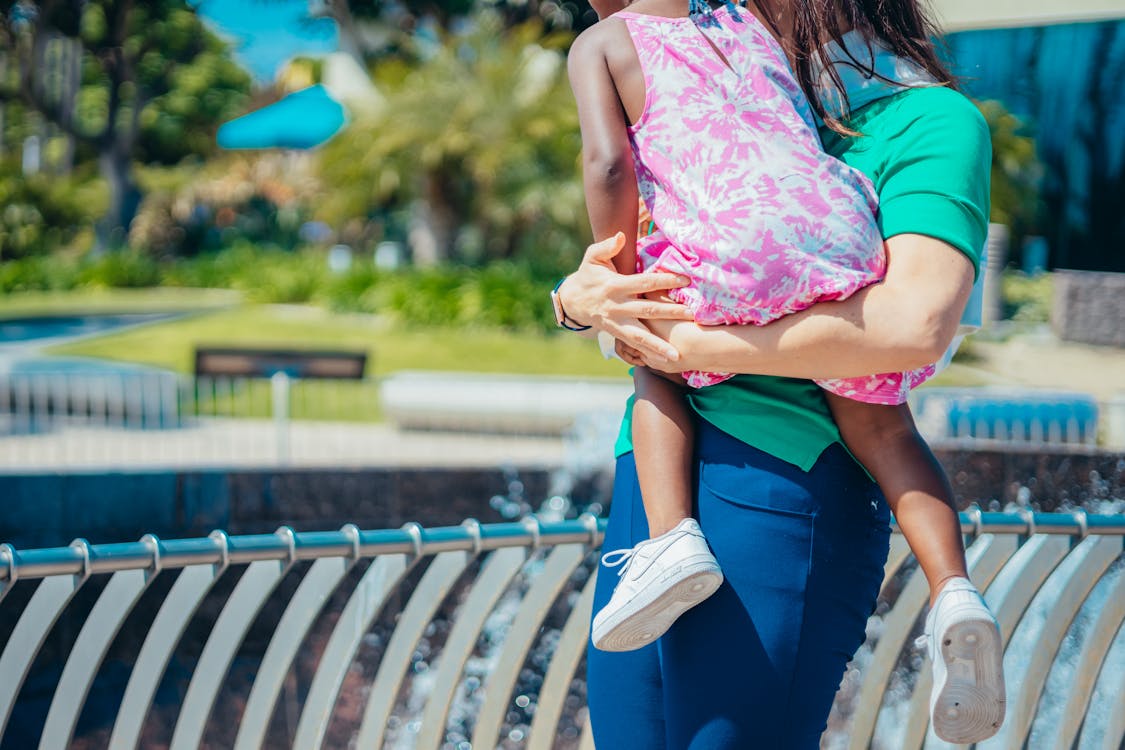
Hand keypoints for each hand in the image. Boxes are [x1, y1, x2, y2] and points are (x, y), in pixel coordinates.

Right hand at [558, 233, 693, 361]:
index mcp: (615, 285)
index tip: (685, 280)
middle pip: (647, 310)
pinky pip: (634, 345)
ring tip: (676, 354)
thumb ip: (606, 247)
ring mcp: (616, 322)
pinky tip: (665, 361)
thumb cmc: (588, 276)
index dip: (665, 281)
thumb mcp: (592, 258)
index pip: (644, 282)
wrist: (572, 301)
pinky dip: (649, 353)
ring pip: (640, 335)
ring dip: (658, 345)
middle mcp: (617, 306)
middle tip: (692, 314)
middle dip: (670, 312)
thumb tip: (621, 236)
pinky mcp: (616, 333)